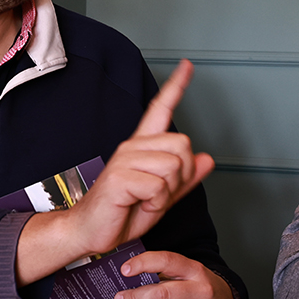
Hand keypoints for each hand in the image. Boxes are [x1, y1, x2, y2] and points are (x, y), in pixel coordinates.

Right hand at [16, 62, 214, 282]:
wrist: (91, 233)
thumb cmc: (123, 213)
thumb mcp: (162, 197)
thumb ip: (185, 180)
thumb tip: (207, 159)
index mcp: (142, 147)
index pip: (160, 109)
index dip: (176, 87)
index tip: (187, 65)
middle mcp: (133, 146)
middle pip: (182, 144)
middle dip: (181, 175)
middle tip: (159, 193)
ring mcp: (124, 159)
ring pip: (173, 166)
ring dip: (167, 192)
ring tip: (146, 200)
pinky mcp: (119, 176)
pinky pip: (158, 186)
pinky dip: (155, 202)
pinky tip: (138, 204)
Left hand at [112, 251, 235, 298]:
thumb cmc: (199, 288)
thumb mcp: (187, 274)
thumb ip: (163, 273)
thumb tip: (128, 277)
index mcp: (196, 270)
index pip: (167, 260)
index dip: (143, 263)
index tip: (124, 270)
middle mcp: (203, 289)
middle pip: (163, 293)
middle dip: (136, 297)